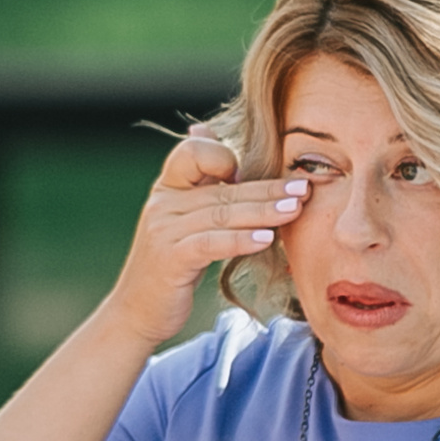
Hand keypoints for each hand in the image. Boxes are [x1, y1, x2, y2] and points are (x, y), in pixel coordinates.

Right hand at [104, 122, 308, 344]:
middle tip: (303, 189)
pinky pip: (211, 243)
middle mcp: (162, 202)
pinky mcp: (170, 258)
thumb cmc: (170, 263)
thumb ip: (198, 180)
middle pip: (223, 188)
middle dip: (267, 188)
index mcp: (167, 187)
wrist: (137, 311)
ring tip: (294, 210)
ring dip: (263, 211)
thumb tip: (204, 130)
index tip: (256, 174)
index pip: (194, 152)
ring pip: (223, 213)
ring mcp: (163, 229)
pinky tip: (266, 240)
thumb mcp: (182, 217)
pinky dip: (240, 240)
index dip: (226, 157)